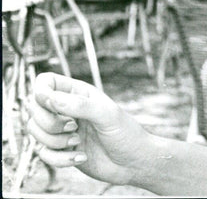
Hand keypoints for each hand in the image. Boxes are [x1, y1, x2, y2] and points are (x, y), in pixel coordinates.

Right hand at [27, 72, 153, 185]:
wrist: (133, 162)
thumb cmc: (125, 133)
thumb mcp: (107, 115)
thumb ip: (79, 105)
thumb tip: (48, 98)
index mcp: (78, 93)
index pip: (45, 82)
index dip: (40, 92)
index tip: (50, 104)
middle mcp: (67, 109)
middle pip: (34, 109)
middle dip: (48, 123)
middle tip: (73, 127)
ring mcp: (62, 130)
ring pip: (35, 132)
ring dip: (55, 141)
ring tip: (77, 142)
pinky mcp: (61, 150)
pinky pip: (43, 154)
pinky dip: (60, 159)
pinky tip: (81, 157)